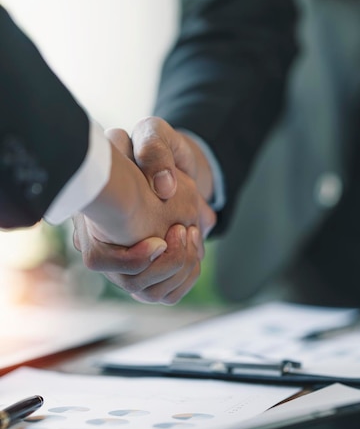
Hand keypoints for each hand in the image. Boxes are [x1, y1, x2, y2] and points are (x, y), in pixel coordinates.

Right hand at [73, 129, 215, 303]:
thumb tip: (164, 186)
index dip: (133, 260)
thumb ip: (153, 149)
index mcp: (94, 215)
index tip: (162, 239)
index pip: (98, 259)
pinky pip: (165, 293)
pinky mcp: (149, 271)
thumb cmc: (157, 150)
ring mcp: (124, 262)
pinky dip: (186, 277)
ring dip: (181, 269)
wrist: (176, 170)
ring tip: (193, 235)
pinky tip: (195, 250)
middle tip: (187, 231)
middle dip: (169, 262)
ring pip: (150, 291)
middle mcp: (102, 245)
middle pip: (133, 283)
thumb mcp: (154, 136)